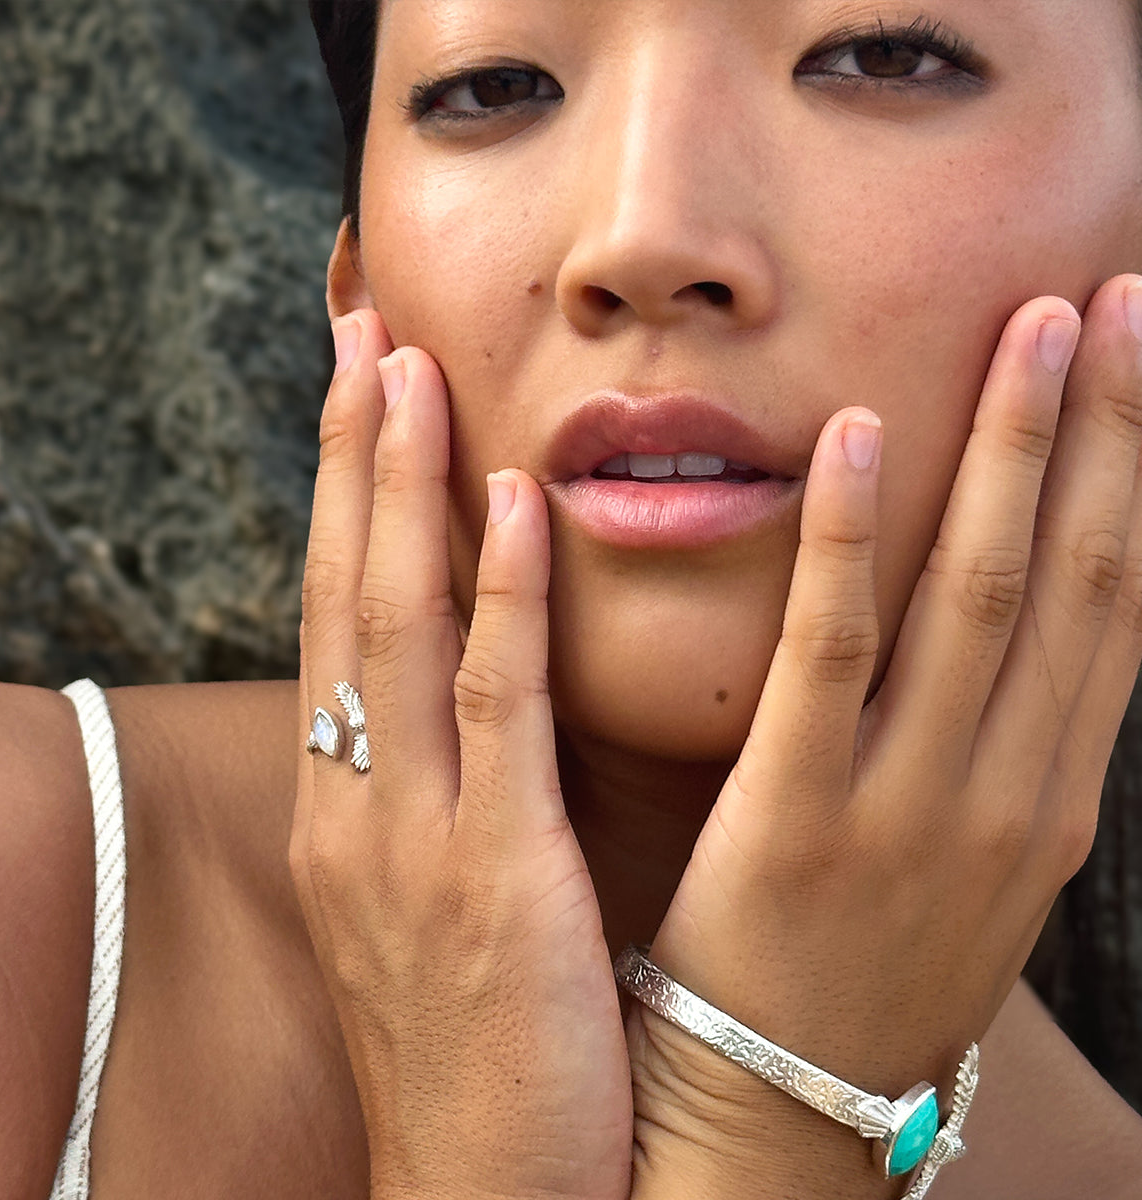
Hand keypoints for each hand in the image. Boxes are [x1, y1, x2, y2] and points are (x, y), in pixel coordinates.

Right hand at [288, 310, 631, 1199]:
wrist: (488, 1197)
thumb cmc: (480, 1041)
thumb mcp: (437, 898)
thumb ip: (450, 788)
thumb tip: (481, 687)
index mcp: (351, 805)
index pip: (338, 618)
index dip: (342, 500)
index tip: (359, 395)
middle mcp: (358, 802)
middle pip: (343, 595)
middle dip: (347, 459)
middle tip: (361, 335)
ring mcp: (412, 836)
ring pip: (393, 627)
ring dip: (395, 490)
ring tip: (404, 371)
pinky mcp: (491, 876)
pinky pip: (493, 709)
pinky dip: (496, 598)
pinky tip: (508, 503)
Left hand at [629, 275, 1141, 1196]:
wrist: (781, 1101)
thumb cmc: (865, 965)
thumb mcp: (963, 860)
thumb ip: (988, 748)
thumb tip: (1009, 648)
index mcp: (1046, 794)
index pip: (1116, 607)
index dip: (1138, 476)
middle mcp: (1006, 788)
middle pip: (1076, 577)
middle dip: (1105, 433)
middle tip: (1117, 300)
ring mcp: (910, 801)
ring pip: (982, 597)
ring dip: (1015, 453)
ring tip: (1034, 328)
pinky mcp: (799, 812)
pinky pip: (832, 653)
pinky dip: (853, 538)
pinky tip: (856, 432)